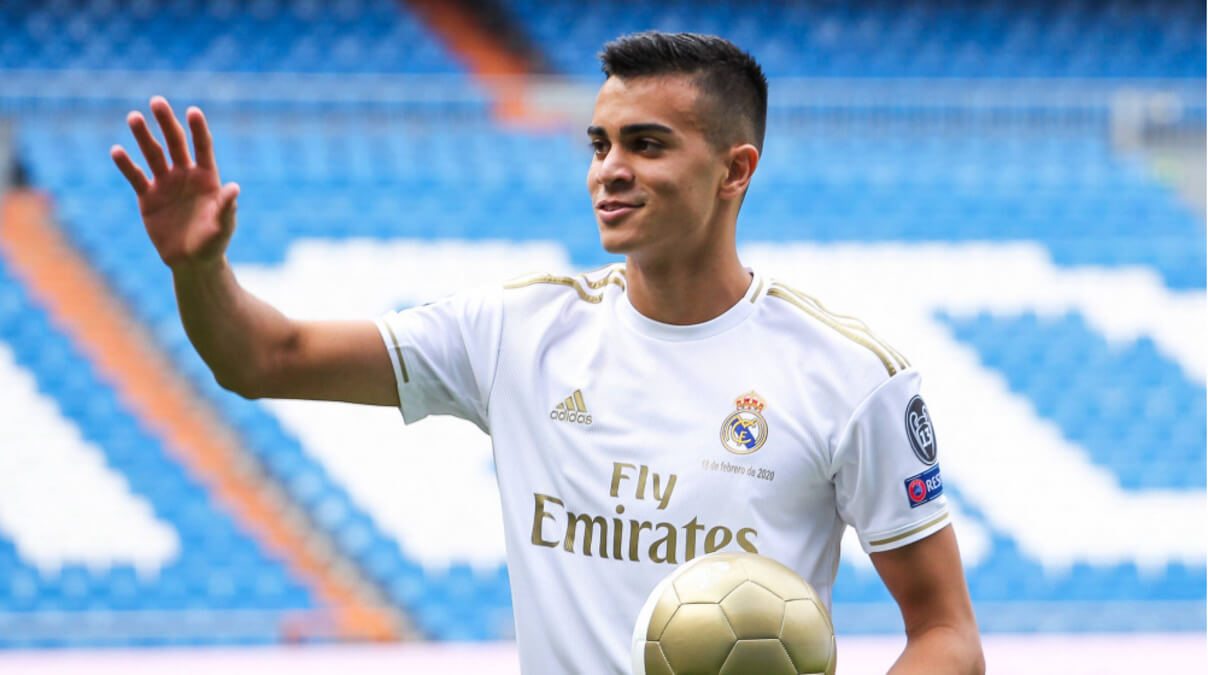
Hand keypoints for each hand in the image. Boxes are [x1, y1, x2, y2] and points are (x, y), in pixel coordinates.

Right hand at [111, 96, 239, 270]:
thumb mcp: (223, 226)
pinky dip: (126, 164)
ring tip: (134, 117)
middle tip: (156, 101)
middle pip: (175, 143)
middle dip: (166, 123)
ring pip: (153, 154)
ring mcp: (165, 184)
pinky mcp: (147, 197)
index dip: (198, 129)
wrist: (192, 261)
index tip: (193, 111)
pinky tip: (116, 150)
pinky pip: (136, 177)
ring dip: (143, 136)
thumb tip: (234, 188)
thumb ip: (227, 207)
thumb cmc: (213, 243)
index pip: (202, 147)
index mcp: (207, 177)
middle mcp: (185, 175)